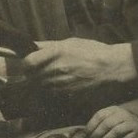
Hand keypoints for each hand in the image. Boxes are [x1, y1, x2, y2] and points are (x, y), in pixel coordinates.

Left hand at [22, 39, 136, 92]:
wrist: (111, 68)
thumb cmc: (93, 52)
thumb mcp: (70, 42)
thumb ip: (49, 46)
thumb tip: (32, 46)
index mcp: (55, 53)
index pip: (28, 63)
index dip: (26, 64)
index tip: (29, 63)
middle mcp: (56, 70)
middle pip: (31, 77)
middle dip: (33, 74)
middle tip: (41, 70)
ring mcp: (61, 84)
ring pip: (40, 86)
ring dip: (42, 83)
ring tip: (54, 76)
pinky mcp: (67, 95)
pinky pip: (52, 94)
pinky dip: (52, 90)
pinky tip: (63, 83)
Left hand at [85, 104, 137, 137]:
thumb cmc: (120, 124)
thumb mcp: (110, 119)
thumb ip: (100, 124)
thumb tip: (85, 134)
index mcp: (113, 109)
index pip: (100, 115)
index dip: (91, 125)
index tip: (86, 134)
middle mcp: (122, 114)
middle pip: (107, 123)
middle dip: (98, 133)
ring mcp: (130, 122)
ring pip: (116, 130)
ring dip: (107, 137)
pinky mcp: (137, 131)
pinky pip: (127, 137)